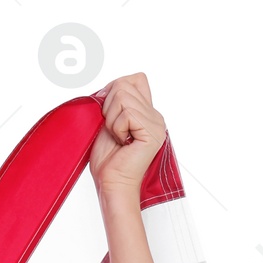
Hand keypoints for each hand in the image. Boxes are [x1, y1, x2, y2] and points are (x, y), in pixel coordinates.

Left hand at [88, 72, 166, 195]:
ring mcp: (156, 123)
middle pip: (125, 84)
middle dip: (108, 106)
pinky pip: (127, 114)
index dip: (115, 88)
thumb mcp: (106, 123)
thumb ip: (112, 102)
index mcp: (146, 112)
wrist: (111, 184)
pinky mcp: (152, 131)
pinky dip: (116, 128)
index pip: (136, 79)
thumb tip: (107, 87)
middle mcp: (155, 115)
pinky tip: (122, 142)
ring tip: (118, 137)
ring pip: (123, 96)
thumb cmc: (107, 160)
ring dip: (111, 119)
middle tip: (112, 131)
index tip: (107, 112)